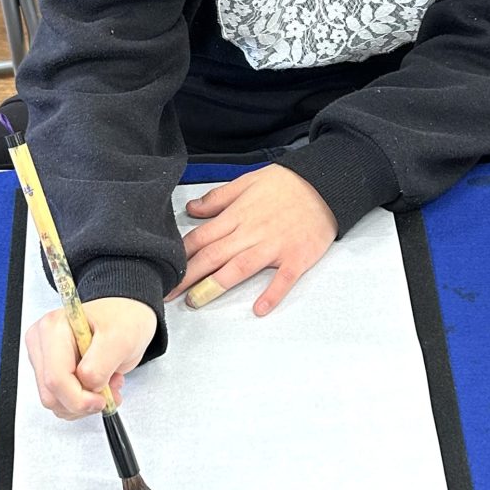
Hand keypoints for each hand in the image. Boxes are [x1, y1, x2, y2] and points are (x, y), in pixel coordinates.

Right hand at [25, 297, 156, 419]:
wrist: (129, 315)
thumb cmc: (125, 318)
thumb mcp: (121, 339)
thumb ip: (100, 365)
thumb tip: (86, 386)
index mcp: (54, 328)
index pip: (56, 379)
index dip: (79, 398)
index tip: (102, 400)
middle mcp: (43, 342)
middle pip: (52, 394)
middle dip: (83, 401)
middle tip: (110, 390)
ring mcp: (45, 357)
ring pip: (54, 400)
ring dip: (84, 401)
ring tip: (108, 382)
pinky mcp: (52, 369)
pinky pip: (61, 398)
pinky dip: (82, 399)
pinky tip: (99, 383)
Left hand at [167, 165, 337, 314]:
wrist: (326, 184)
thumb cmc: (287, 183)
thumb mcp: (248, 180)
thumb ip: (218, 197)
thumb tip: (191, 208)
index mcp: (238, 215)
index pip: (201, 238)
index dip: (180, 256)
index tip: (162, 271)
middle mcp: (252, 233)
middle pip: (213, 257)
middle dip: (187, 277)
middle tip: (167, 295)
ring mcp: (275, 247)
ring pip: (240, 268)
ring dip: (216, 286)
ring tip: (196, 302)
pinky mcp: (297, 257)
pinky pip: (283, 279)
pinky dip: (272, 294)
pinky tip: (259, 308)